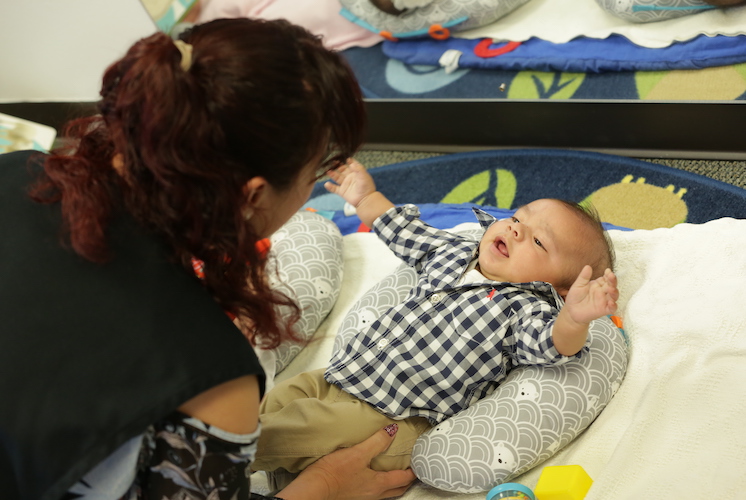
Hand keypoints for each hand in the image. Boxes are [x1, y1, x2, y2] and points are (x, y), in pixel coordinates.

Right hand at [276, 425, 415, 499]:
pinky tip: (371, 477)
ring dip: (393, 483)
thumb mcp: (358, 453)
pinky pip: (372, 492)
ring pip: (385, 492)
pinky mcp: (352, 496)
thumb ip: (377, 442)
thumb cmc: (334, 472)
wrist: (313, 490)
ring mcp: (363, 497)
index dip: (413, 471)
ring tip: (394, 472)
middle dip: (406, 480)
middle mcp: (374, 494)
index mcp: (378, 484)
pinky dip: (379, 485)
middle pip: (397, 489)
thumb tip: (393, 430)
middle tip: (411, 470)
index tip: (419, 463)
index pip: (403, 479)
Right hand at [324, 159, 376, 207]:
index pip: (352, 165)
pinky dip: (330, 187)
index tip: (345, 158)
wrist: (365, 200)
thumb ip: (358, 168)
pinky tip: (327, 184)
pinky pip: (334, 189)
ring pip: (337, 178)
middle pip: (342, 170)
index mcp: (356, 173)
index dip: (349, 162)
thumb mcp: (364, 176)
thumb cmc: (366, 187)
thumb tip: (350, 163)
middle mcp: (350, 178)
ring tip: (328, 171)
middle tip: (332, 162)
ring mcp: (345, 184)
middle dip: (338, 166)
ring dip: (332, 174)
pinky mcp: (342, 192)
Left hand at [563, 266, 618, 324]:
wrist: (571, 310)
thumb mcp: (578, 285)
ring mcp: (604, 301)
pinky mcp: (603, 310)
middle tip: (611, 277)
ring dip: (614, 292)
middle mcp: (603, 292)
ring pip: (614, 296)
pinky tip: (611, 303)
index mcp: (598, 285)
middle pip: (612, 285)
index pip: (606, 278)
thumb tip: (588, 266)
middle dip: (613, 281)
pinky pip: (612, 308)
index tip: (608, 271)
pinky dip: (613, 306)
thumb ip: (583, 277)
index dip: (608, 274)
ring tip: (611, 289)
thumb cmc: (575, 297)